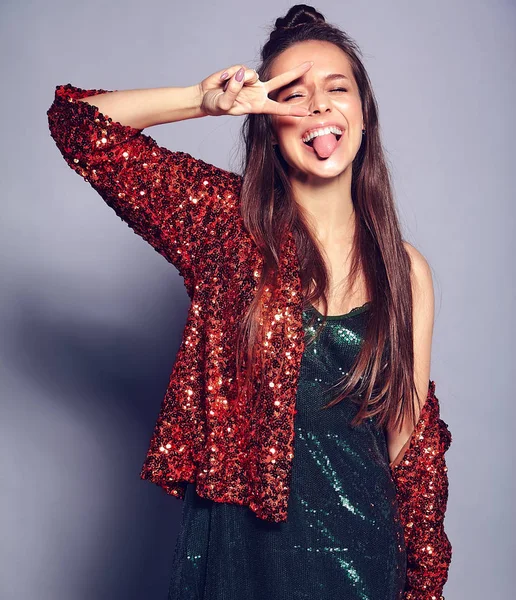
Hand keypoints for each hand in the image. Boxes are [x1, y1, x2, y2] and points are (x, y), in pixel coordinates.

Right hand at [198, 61, 312, 117]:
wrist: (204, 96)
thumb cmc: (214, 105)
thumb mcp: (223, 105)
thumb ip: (233, 91)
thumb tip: (241, 74)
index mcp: (257, 106)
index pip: (277, 108)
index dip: (291, 110)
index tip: (305, 113)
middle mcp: (258, 92)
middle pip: (280, 81)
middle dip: (295, 72)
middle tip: (310, 65)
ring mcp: (251, 81)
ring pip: (251, 73)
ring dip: (235, 81)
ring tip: (225, 88)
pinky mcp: (242, 71)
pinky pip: (239, 68)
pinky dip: (229, 75)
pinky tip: (223, 80)